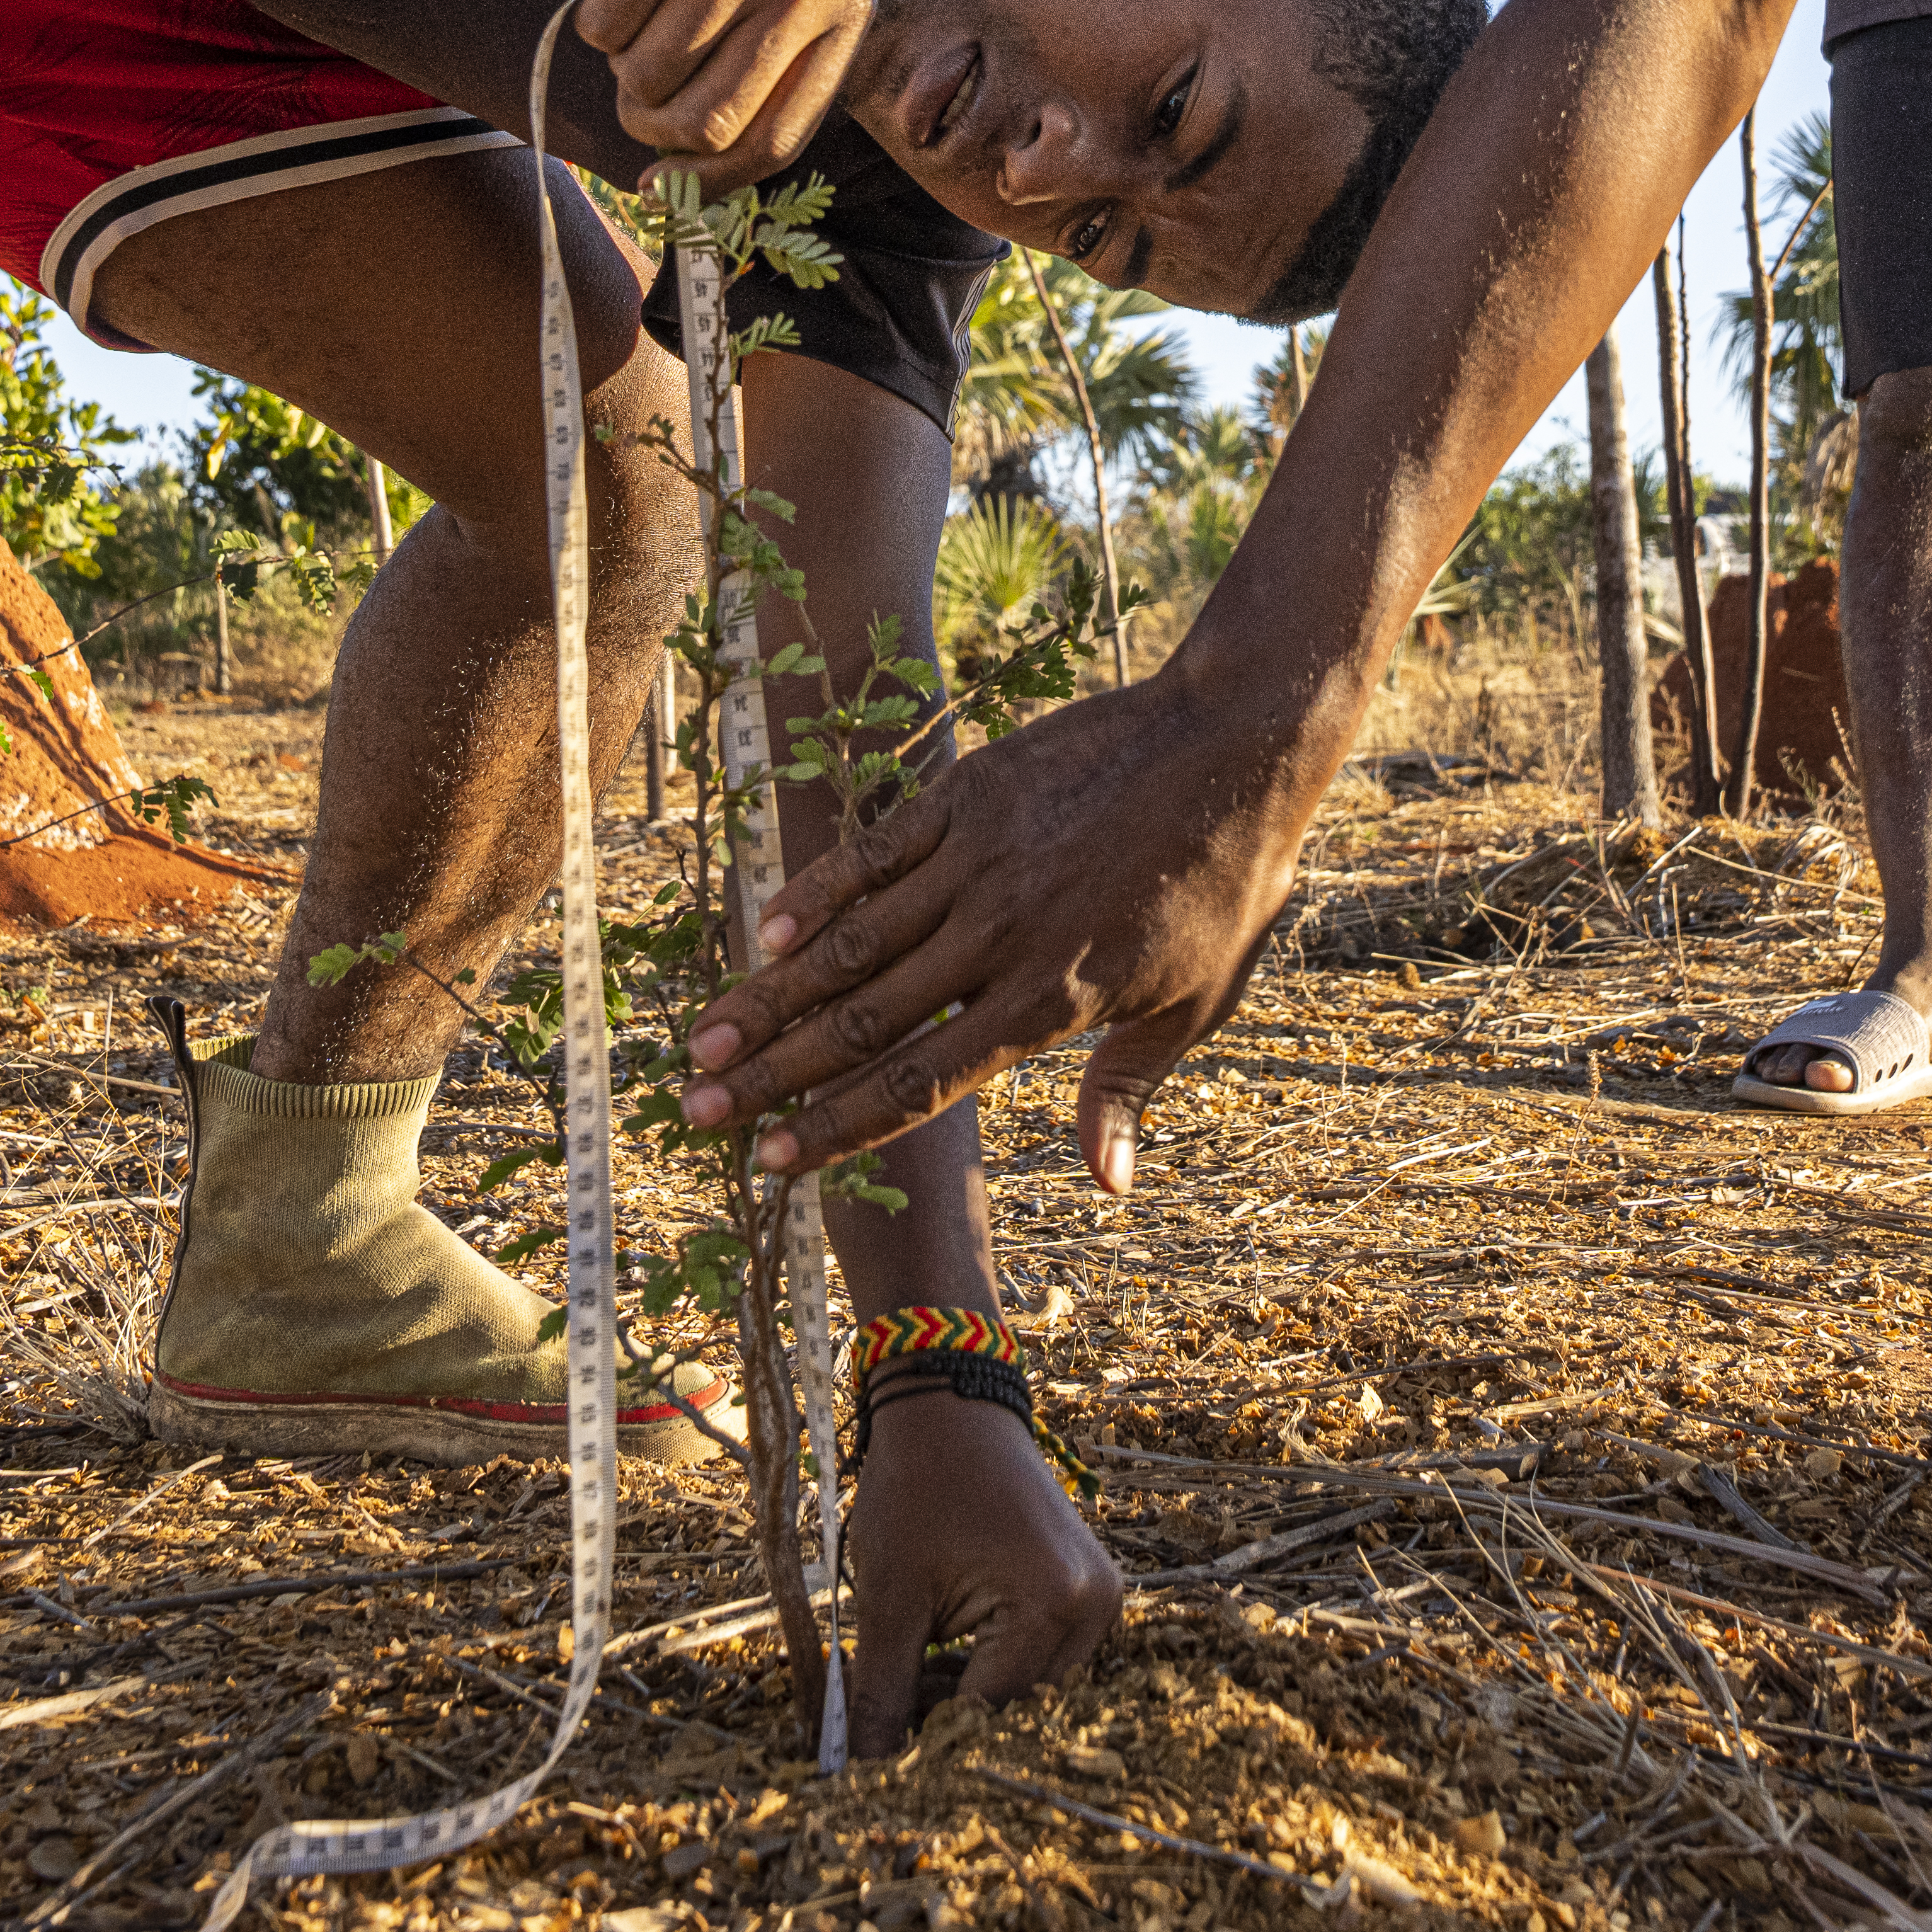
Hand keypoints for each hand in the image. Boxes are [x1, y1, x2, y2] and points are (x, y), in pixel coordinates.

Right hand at [588, 0, 869, 179]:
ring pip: (649, 77)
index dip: (714, 179)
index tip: (667, 187)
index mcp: (846, 8)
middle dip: (656, 127)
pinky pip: (607, 26)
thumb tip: (696, 163)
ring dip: (625, 64)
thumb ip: (772, 53)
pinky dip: (598, 18)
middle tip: (635, 95)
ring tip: (638, 10)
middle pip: (709, 124)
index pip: (781, 139)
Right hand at [683, 665, 1324, 1193]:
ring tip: (703, 1041)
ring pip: (850, 944)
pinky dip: (815, 892)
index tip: (770, 1161)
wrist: (1236, 746)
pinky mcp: (968, 796)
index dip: (834, 1127)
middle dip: (771, 1076)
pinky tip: (764, 933)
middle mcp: (998, 939)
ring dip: (769, 997)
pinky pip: (874, 853)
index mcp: (1048, 1002)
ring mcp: (977, 864)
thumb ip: (1125, 1088)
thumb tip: (1108, 1185)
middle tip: (695, 1111)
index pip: (917, 1084)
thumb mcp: (1194, 1003)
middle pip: (860, 1023)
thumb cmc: (1224, 885)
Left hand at [845, 1390, 1119, 1754]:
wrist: (951, 1407)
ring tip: (914, 1670)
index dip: (927, 1742)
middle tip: (889, 1713)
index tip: (877, 1762)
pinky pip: (1044, 1657)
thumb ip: (881, 1692)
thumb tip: (861, 1774)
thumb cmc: (915, 1487)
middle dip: (953, 1721)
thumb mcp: (889, 1596)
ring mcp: (1101, 1597)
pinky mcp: (1091, 1590)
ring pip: (1033, 1690)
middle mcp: (1094, 1606)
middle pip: (1019, 1709)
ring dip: (975, 1695)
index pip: (987, 1713)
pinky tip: (947, 1651)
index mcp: (1052, 1603)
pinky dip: (996, 1668)